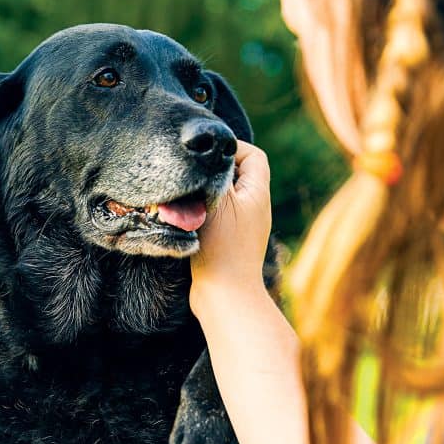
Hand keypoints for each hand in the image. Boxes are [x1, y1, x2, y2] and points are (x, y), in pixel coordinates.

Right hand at [190, 141, 272, 312]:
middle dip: (214, 170)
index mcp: (258, 193)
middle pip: (238, 174)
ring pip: (224, 195)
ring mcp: (244, 226)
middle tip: (192, 173)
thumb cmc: (222, 246)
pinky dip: (203, 212)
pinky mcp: (230, 242)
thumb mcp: (218, 200)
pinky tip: (186, 218)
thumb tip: (211, 153)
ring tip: (186, 197)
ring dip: (205, 192)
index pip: (253, 155)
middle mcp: (255, 207)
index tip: (206, 154)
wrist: (225, 296)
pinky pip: (218, 215)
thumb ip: (216, 172)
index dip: (231, 148)